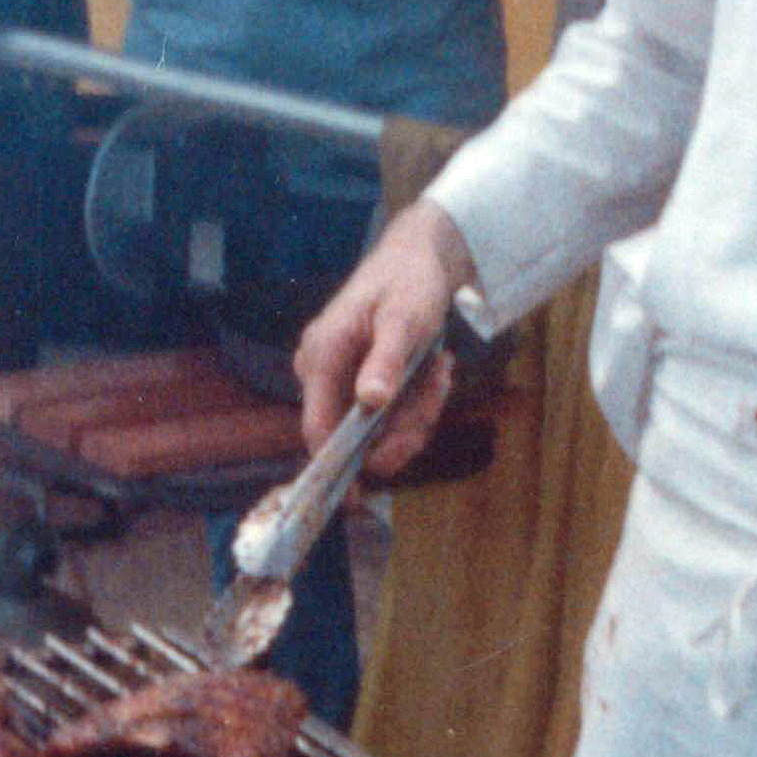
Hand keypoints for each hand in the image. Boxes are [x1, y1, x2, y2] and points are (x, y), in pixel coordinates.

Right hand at [294, 200, 477, 470]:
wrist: (417, 259)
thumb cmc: (407, 282)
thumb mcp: (403, 318)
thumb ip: (385, 359)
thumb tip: (370, 402)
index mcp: (321, 354)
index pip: (317, 427)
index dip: (335, 465)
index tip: (360, 496)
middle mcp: (322, 372)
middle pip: (355, 434)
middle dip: (404, 425)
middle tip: (437, 387)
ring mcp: (340, 379)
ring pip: (378, 428)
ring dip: (417, 411)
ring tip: (439, 371)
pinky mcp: (359, 383)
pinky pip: (389, 413)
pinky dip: (417, 401)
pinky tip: (434, 371)